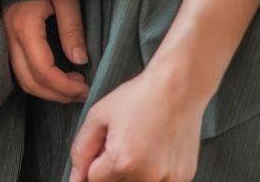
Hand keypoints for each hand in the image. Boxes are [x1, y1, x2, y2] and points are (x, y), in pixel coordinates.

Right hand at [4, 0, 88, 101]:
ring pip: (21, 77)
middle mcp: (9, 33)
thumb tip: (80, 60)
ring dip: (46, 89)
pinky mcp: (7, 34)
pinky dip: (37, 78)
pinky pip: (18, 66)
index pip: (42, 70)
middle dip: (56, 94)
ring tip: (72, 86)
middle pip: (29, 80)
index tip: (85, 87)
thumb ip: (72, 28)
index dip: (64, 87)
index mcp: (24, 25)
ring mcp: (4, 34)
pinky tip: (56, 74)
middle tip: (81, 93)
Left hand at [67, 66, 201, 181]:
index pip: (94, 179)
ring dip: (132, 171)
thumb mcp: (98, 116)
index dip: (95, 162)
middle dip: (113, 167)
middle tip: (123, 142)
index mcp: (122, 161)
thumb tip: (76, 177)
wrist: (178, 88)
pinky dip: (152, 172)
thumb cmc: (140, 97)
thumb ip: (82, 150)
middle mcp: (147, 176)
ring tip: (139, 145)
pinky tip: (155, 151)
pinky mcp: (183, 178)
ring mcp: (168, 180)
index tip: (104, 147)